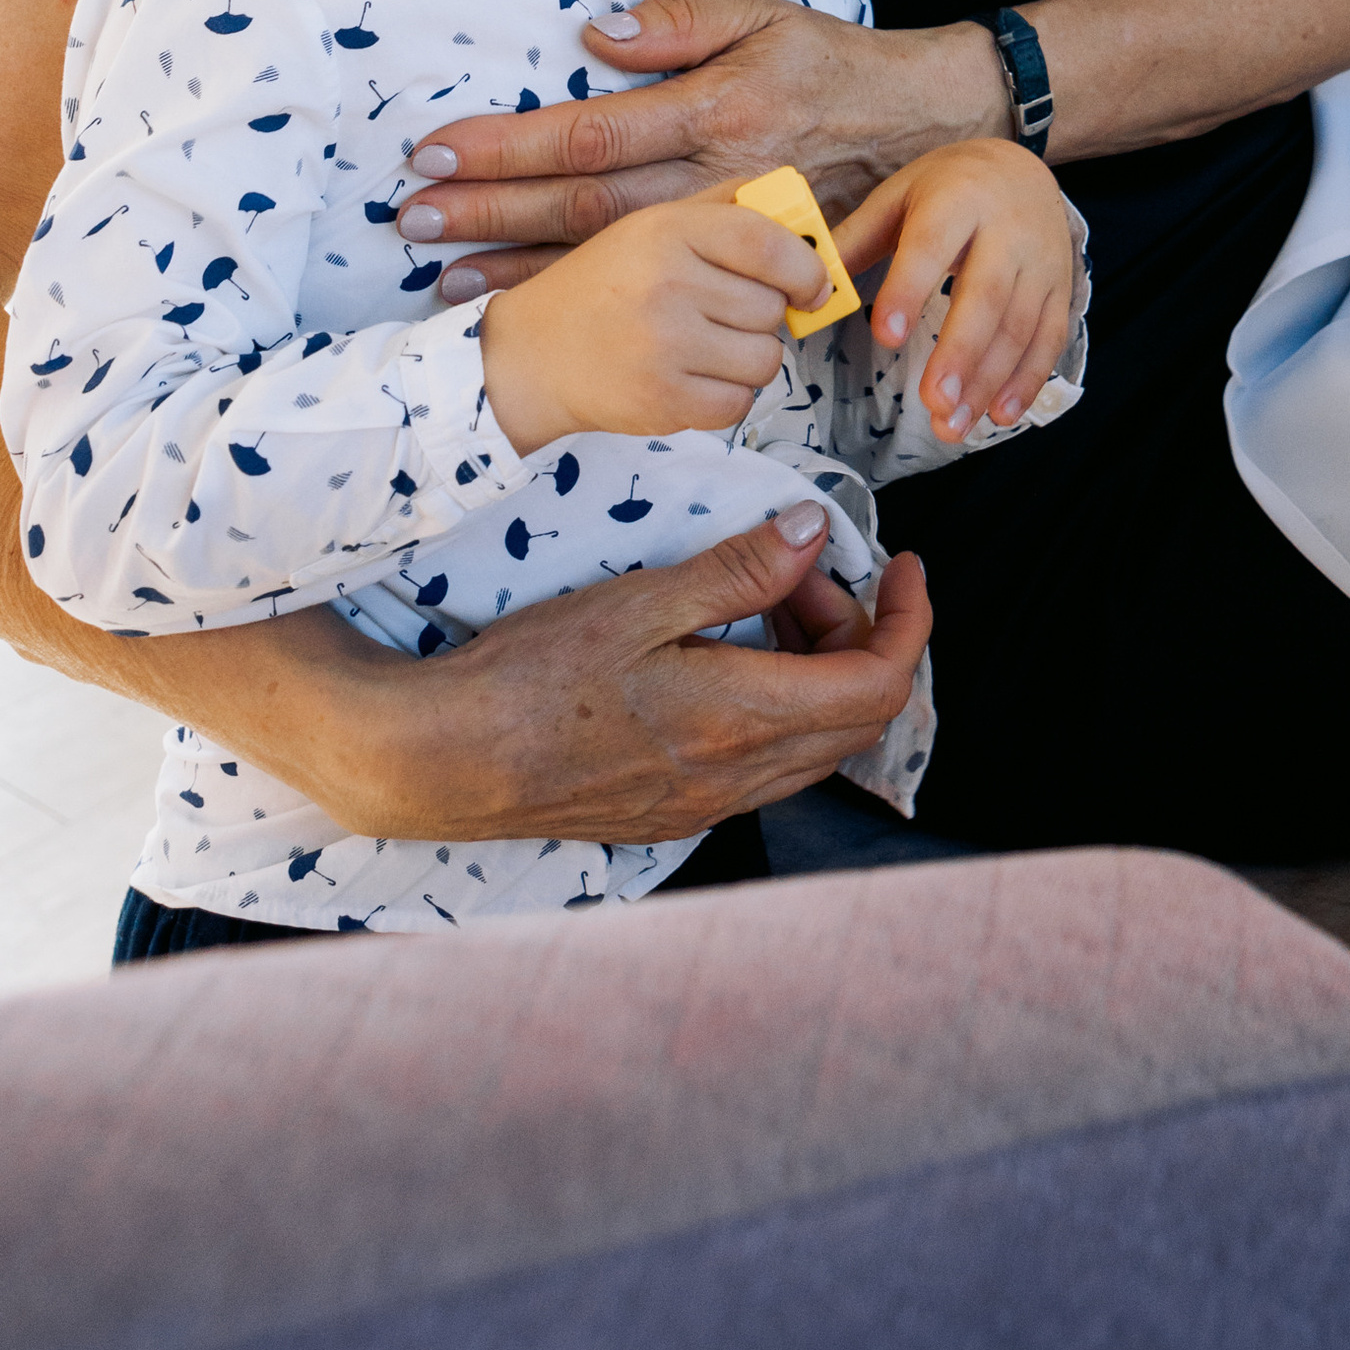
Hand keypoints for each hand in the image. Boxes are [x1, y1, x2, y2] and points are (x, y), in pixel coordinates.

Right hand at [302, 507, 933, 841]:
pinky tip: (725, 659)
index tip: (902, 565)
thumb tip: (816, 534)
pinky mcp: (672, 814)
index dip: (909, 620)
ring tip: (764, 606)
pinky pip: (766, 765)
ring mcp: (704, 806)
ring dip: (818, 672)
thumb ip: (738, 571)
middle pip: (858, 718)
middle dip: (860, 635)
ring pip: (814, 745)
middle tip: (807, 573)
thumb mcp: (638, 600)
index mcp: (738, 720)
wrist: (440, 760)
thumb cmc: (527, 674)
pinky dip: (778, 706)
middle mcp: (735, 779)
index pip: (877, 684)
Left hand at [411, 0, 1013, 297]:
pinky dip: (582, 290)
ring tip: (442, 278)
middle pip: (584, 204)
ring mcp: (724, 228)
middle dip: (491, 213)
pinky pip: (648, 280)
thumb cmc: (830, 60)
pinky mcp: (737, 260)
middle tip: (411, 221)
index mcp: (714, 108)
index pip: (590, 133)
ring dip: (520, 266)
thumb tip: (602, 33)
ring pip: (609, 253)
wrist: (919, 125)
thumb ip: (685, 20)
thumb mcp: (767, 13)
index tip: (436, 153)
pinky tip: (527, 300)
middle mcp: (713, 175)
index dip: (509, 146)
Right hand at [476, 194, 836, 454]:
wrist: (532, 355)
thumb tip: (799, 203)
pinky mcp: (663, 400)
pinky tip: (692, 379)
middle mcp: (667, 283)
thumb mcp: (652, 226)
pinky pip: (739, 403)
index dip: (805, 269)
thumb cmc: (605, 287)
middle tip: (719, 317)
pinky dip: (725, 397)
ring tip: (704, 349)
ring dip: (746, 360)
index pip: (769, 244)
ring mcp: (664, 345)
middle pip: (772, 308)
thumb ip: (722, 209)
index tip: (810, 288)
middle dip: (759, 318)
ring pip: (765, 359)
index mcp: (668, 230)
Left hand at [837, 139, 1079, 439]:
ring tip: (952, 425)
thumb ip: (856, 240)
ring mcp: (1041, 259)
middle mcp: (1006, 228)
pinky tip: (1000, 414)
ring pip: (1019, 324)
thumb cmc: (947, 189)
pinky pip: (1050, 337)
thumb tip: (811, 286)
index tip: (887, 337)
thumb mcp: (899, 196)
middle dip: (959, 352)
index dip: (909, 290)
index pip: (930, 246)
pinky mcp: (1061, 286)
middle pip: (986, 294)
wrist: (1021, 167)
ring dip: (988, 380)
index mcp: (956, 199)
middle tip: (932, 402)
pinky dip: (1028, 380)